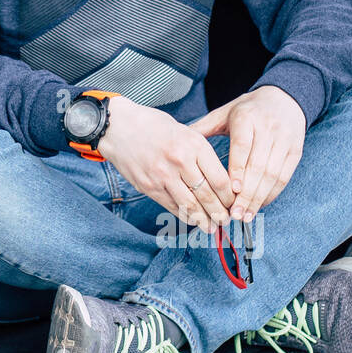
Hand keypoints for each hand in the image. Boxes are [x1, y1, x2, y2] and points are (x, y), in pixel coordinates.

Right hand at [99, 96, 234, 230]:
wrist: (118, 126)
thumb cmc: (153, 126)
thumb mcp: (184, 131)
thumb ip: (200, 153)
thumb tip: (219, 179)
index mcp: (194, 144)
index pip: (220, 179)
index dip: (230, 197)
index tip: (234, 202)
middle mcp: (180, 161)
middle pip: (207, 195)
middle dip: (220, 212)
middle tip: (226, 220)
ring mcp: (162, 176)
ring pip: (190, 206)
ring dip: (204, 220)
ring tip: (211, 227)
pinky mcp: (148, 186)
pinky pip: (171, 206)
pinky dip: (184, 216)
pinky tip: (192, 220)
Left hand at [190, 86, 305, 221]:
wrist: (284, 99)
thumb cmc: (248, 109)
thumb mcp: (224, 113)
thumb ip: (203, 128)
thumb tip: (178, 141)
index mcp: (246, 118)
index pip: (242, 147)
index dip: (238, 170)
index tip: (231, 191)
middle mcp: (268, 129)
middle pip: (259, 166)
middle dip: (247, 193)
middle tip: (234, 213)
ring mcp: (284, 141)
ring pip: (273, 174)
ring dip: (259, 198)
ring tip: (245, 215)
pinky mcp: (295, 151)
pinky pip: (285, 176)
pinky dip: (272, 194)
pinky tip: (259, 205)